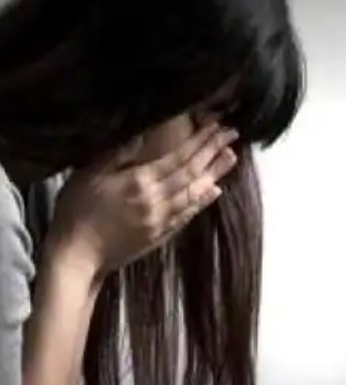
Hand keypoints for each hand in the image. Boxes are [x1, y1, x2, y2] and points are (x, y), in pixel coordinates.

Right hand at [45, 120, 239, 280]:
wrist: (76, 257)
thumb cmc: (76, 211)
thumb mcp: (89, 175)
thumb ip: (118, 154)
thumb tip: (142, 135)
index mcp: (140, 182)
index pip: (179, 157)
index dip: (200, 141)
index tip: (216, 127)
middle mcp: (157, 201)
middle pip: (192, 173)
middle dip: (213, 152)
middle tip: (232, 135)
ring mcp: (161, 220)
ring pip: (195, 193)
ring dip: (215, 174)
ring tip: (231, 157)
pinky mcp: (160, 236)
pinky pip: (188, 215)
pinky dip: (203, 201)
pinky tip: (215, 190)